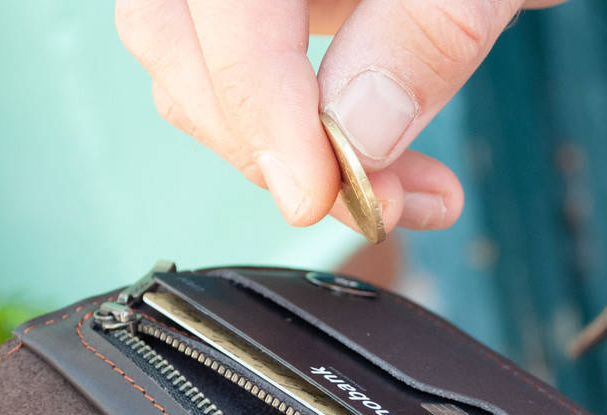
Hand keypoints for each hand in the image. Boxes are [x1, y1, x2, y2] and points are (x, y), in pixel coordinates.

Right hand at [116, 0, 564, 235]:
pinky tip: (385, 171)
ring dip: (284, 157)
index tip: (317, 192)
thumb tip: (353, 134)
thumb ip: (431, 29)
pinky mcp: (257, 10)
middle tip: (375, 203)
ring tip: (401, 193)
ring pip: (191, 68)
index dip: (259, 100)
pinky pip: (234, 75)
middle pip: (175, 38)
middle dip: (267, 146)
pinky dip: (299, 140)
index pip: (225, 5)